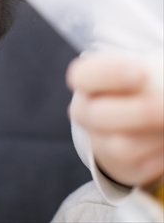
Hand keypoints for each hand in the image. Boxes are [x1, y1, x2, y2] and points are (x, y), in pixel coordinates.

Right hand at [67, 55, 163, 186]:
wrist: (130, 124)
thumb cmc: (138, 88)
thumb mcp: (141, 72)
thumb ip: (152, 70)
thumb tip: (163, 70)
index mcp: (85, 82)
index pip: (83, 76)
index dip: (109, 75)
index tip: (141, 73)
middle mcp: (84, 113)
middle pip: (101, 116)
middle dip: (139, 112)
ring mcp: (98, 142)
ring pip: (122, 147)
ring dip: (154, 137)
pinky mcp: (120, 167)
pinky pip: (142, 167)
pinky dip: (161, 155)